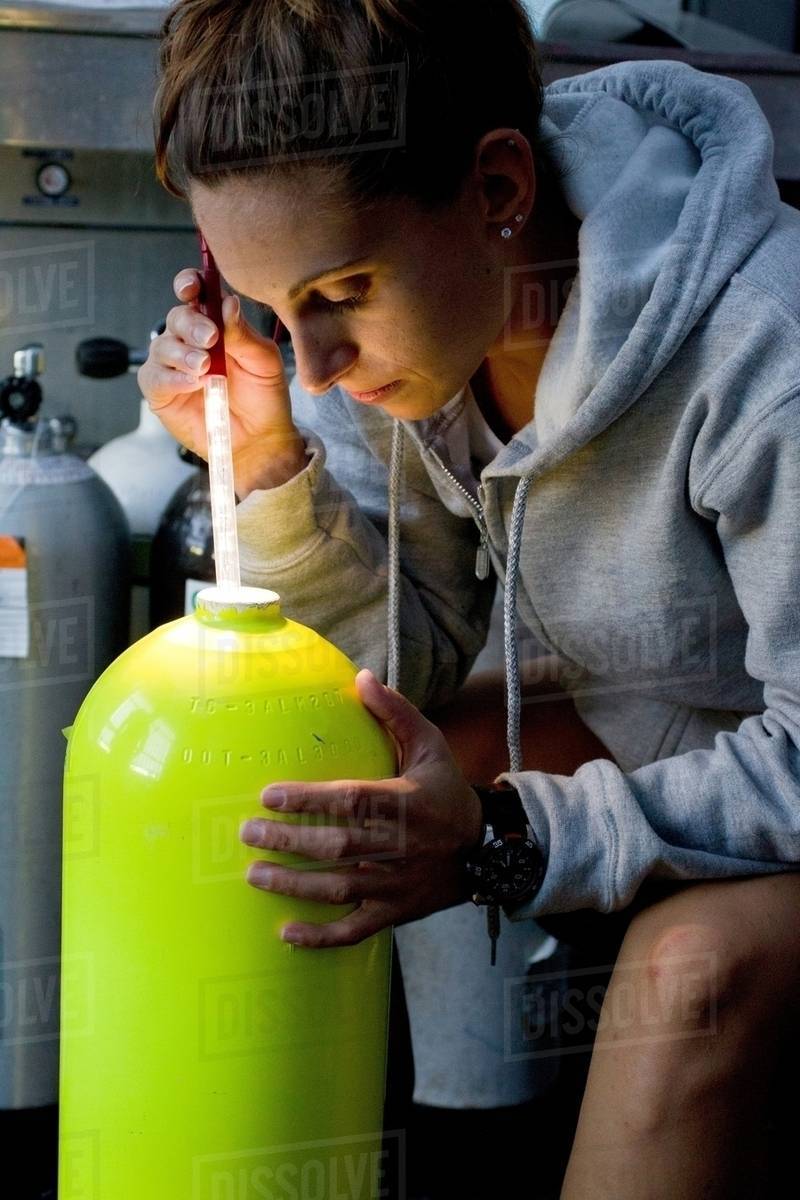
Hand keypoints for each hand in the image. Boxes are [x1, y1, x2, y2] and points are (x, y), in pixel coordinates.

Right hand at [137, 270, 306, 496]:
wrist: (260, 439)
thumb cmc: (264, 397)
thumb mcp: (264, 361)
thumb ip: (244, 333)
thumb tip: (227, 302)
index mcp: (214, 325)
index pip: (194, 294)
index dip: (189, 284)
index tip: (193, 287)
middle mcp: (189, 341)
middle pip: (176, 318)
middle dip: (190, 324)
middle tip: (210, 339)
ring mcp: (172, 367)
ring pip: (162, 346)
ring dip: (183, 354)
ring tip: (205, 368)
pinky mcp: (161, 393)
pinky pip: (154, 378)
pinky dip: (172, 379)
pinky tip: (194, 384)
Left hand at [239, 669, 483, 947]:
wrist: (487, 849)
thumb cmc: (448, 792)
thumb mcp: (431, 746)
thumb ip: (396, 713)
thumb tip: (362, 677)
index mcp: (405, 803)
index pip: (352, 800)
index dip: (309, 799)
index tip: (269, 795)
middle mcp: (400, 846)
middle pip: (338, 846)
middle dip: (289, 842)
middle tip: (247, 833)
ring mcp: (397, 884)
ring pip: (341, 888)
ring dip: (296, 886)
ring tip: (255, 875)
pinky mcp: (396, 912)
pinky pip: (356, 930)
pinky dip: (322, 937)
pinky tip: (287, 934)